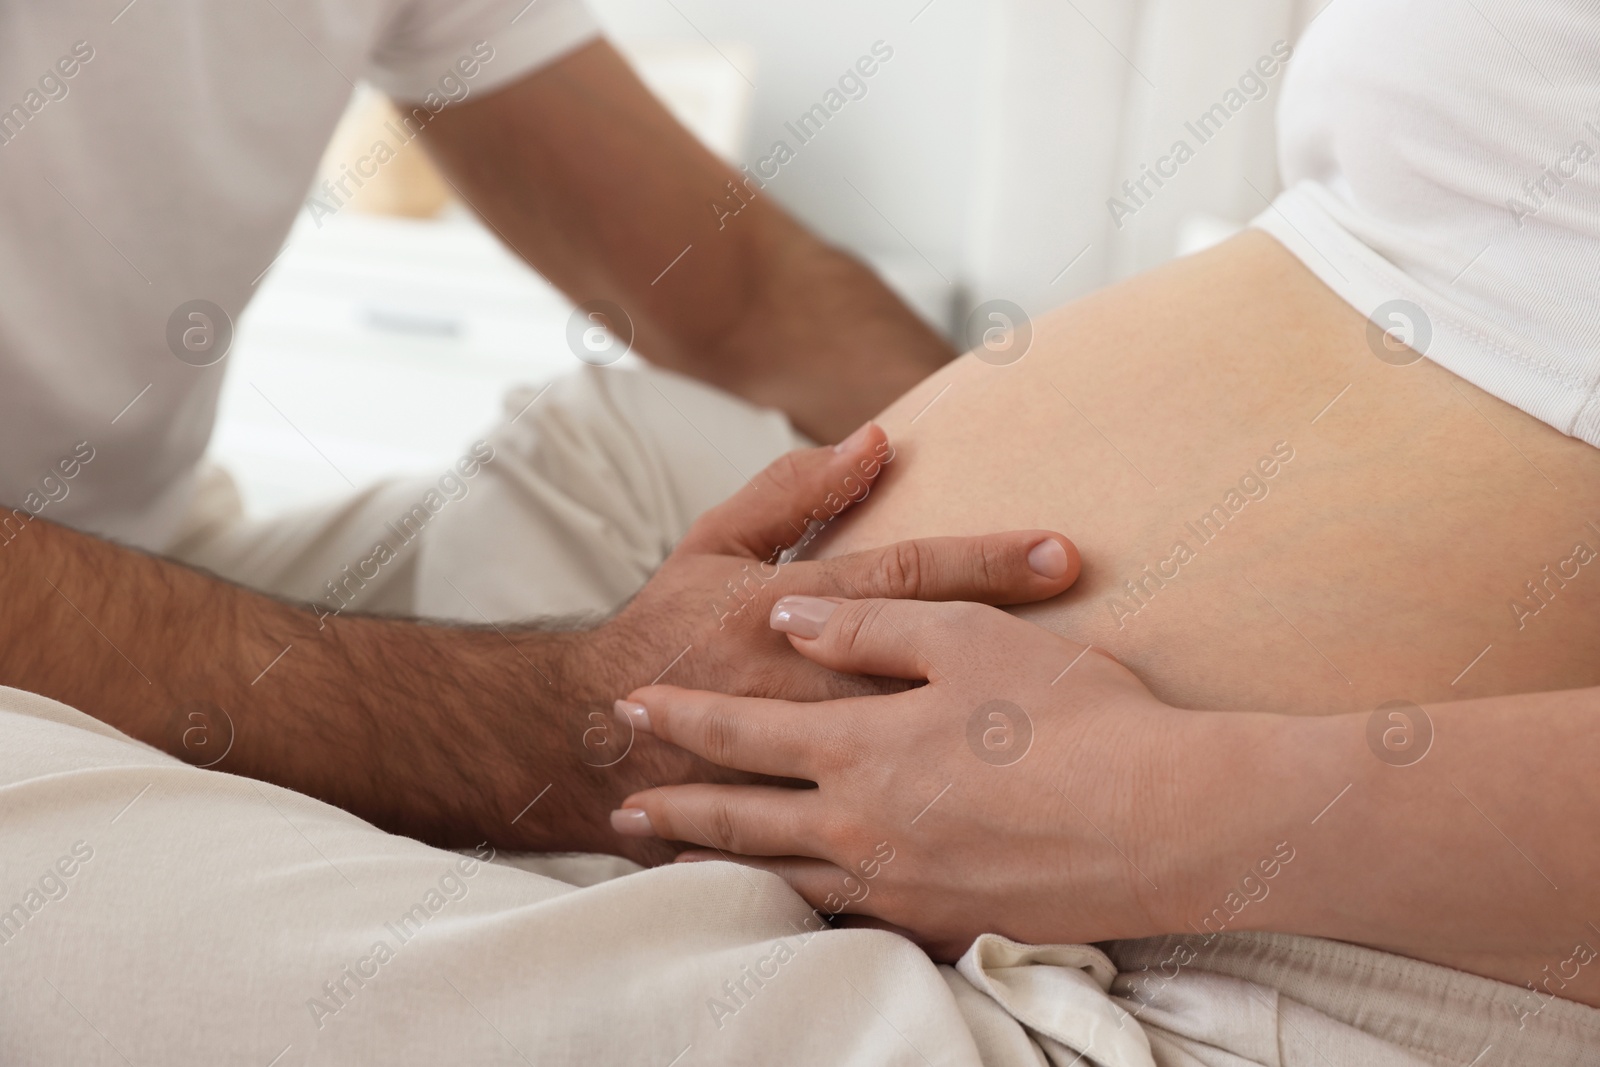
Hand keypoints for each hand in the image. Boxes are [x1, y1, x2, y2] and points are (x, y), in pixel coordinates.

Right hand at [566, 425, 1083, 862]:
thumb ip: (793, 492)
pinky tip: (1010, 812)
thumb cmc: (668, 629)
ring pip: (914, 744)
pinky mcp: (799, 814)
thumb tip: (874, 440)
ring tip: (1078, 720)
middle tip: (1106, 635)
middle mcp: (800, 685)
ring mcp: (802, 759)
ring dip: (994, 729)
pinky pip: (879, 815)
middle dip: (1019, 646)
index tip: (1063, 554)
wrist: (591, 737)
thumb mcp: (713, 544)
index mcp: (782, 611)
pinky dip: (942, 812)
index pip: (902, 578)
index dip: (985, 561)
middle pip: (928, 661)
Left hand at [608, 596, 1206, 957]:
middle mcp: (862, 827)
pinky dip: (799, 908)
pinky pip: (846, 918)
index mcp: (861, 748)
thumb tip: (788, 621)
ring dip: (722, 864)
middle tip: (622, 809)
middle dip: (676, 806)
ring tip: (680, 861)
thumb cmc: (1076, 717)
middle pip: (742, 817)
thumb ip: (869, 631)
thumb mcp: (969, 640)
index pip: (742, 732)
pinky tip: (795, 904)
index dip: (681, 718)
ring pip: (782, 878)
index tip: (630, 708)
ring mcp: (900, 886)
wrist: (1171, 824)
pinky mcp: (943, 924)